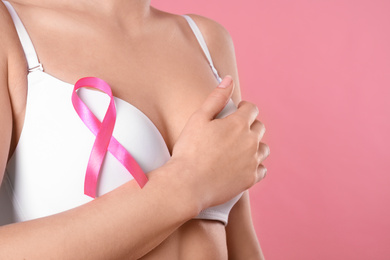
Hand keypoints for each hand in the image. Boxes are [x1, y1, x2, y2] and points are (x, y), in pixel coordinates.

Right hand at [169, 76, 269, 209]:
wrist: (187, 184)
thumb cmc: (189, 150)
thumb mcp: (198, 118)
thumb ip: (216, 98)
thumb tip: (229, 79)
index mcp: (239, 124)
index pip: (252, 109)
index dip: (244, 108)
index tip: (237, 112)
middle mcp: (251, 141)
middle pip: (259, 128)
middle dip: (250, 126)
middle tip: (234, 132)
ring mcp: (252, 161)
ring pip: (263, 149)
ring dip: (255, 146)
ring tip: (240, 149)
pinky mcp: (251, 179)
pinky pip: (262, 169)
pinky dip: (255, 165)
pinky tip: (243, 166)